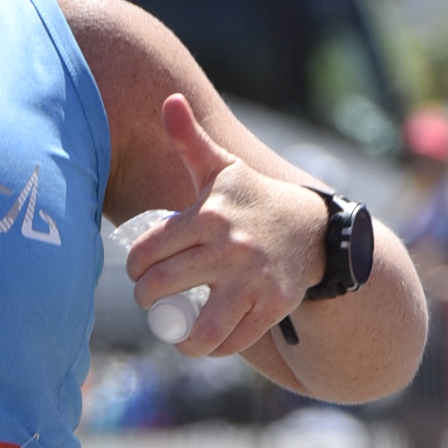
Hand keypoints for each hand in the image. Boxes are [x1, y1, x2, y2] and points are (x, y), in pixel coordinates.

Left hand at [126, 92, 327, 356]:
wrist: (311, 230)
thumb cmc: (252, 200)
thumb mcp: (223, 168)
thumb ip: (191, 139)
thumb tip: (169, 101)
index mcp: (210, 216)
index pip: (150, 251)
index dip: (136, 267)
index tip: (139, 272)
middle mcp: (230, 249)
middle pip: (164, 287)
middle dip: (148, 299)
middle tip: (151, 298)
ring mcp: (252, 281)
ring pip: (200, 327)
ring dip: (180, 338)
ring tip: (175, 331)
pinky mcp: (272, 307)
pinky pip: (232, 341)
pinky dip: (214, 347)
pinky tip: (205, 339)